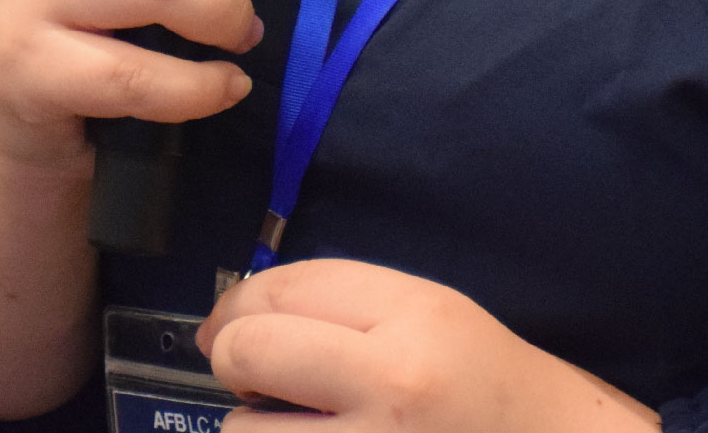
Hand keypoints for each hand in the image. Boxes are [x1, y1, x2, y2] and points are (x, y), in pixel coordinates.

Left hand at [199, 260, 661, 429]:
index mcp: (414, 316)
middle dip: (233, 359)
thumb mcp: (430, 313)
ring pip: (242, 432)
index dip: (237, 303)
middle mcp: (391, 383)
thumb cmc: (482, 380)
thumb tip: (230, 324)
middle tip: (253, 375)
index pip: (288, 289)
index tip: (225, 321)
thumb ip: (343, 305)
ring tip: (299, 426)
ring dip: (254, 428)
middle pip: (250, 352)